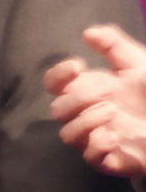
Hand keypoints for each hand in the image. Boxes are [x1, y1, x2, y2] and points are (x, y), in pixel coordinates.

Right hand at [48, 23, 145, 177]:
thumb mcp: (140, 64)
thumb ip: (114, 45)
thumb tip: (87, 33)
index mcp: (90, 91)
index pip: (55, 84)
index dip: (57, 76)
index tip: (78, 66)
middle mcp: (88, 114)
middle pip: (57, 109)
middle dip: (78, 97)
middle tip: (108, 91)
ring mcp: (97, 138)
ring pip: (68, 135)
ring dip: (86, 121)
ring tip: (112, 112)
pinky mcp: (111, 159)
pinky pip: (91, 157)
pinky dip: (99, 145)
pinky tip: (117, 136)